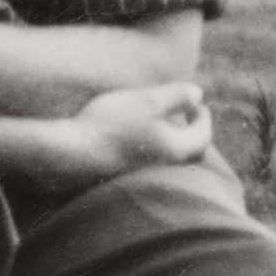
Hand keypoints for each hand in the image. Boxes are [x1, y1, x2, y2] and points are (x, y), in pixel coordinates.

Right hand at [65, 82, 211, 181]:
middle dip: (192, 134)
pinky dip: (154, 151)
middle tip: (185, 116)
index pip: (203, 136)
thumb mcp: (147, 101)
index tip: (198, 103)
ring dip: (171, 142)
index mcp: (176, 151)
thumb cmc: (110, 125)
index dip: (203, 117)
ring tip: (161, 124)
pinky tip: (137, 137)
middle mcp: (165, 170)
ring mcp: (145, 178)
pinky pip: (151, 166)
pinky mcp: (126, 180)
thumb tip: (198, 94)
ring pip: (170, 161)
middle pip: (190, 155)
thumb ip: (176, 96)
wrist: (71, 157)